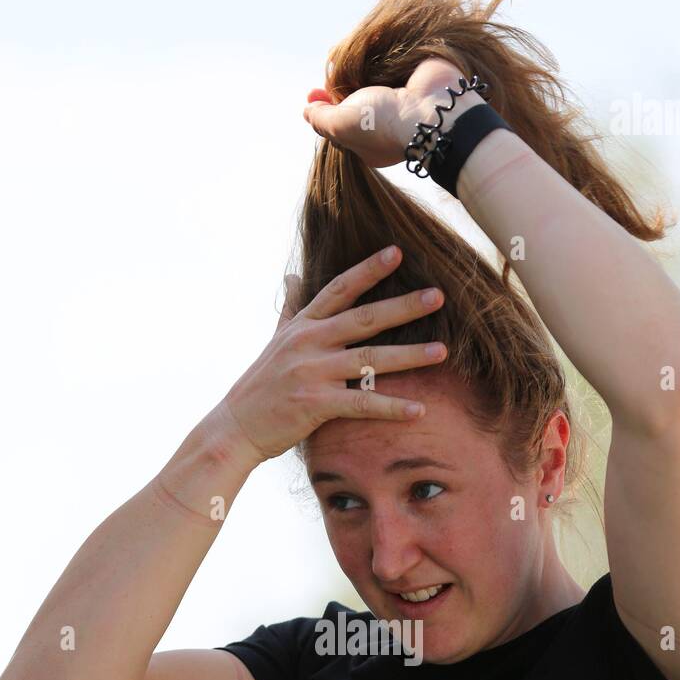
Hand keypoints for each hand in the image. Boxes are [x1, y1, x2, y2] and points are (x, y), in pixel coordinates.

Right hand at [217, 247, 446, 463]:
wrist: (237, 426)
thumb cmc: (261, 385)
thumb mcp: (275, 340)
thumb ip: (290, 308)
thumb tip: (291, 277)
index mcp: (303, 325)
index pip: (339, 289)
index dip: (368, 270)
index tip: (397, 252)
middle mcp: (309, 343)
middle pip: (364, 319)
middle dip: (403, 306)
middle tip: (438, 295)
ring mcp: (312, 372)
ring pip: (369, 360)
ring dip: (409, 356)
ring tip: (442, 351)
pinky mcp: (316, 404)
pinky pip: (362, 405)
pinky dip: (392, 407)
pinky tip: (419, 410)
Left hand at [302, 56, 469, 168]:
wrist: (432, 109)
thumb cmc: (384, 123)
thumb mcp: (342, 125)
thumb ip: (322, 119)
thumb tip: (307, 111)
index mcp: (370, 145)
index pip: (342, 129)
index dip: (325, 112)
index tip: (313, 94)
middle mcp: (386, 127)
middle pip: (357, 108)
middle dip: (342, 93)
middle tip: (329, 78)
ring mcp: (402, 105)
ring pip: (375, 89)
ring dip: (362, 77)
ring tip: (350, 66)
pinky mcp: (415, 83)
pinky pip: (392, 72)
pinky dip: (383, 65)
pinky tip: (375, 59)